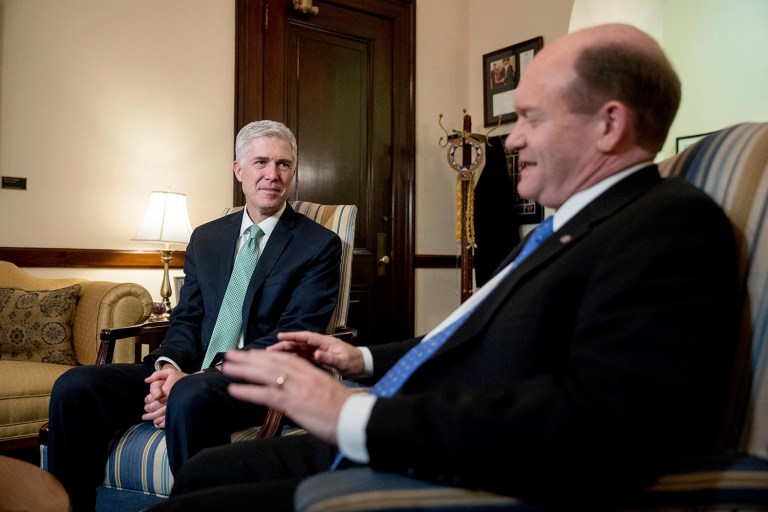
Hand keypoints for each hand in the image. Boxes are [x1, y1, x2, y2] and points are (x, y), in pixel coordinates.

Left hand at [142, 366, 187, 427]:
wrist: (197, 386)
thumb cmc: (182, 379)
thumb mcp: (170, 372)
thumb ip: (157, 375)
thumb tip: (146, 380)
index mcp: (166, 390)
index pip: (151, 398)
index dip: (147, 400)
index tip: (146, 401)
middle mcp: (168, 400)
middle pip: (153, 408)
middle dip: (147, 410)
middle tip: (145, 410)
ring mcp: (173, 408)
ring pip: (158, 415)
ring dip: (151, 417)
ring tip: (146, 418)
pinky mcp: (177, 413)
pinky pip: (166, 421)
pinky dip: (160, 423)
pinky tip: (156, 423)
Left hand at [223, 349, 354, 443]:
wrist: (355, 418)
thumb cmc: (344, 409)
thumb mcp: (326, 391)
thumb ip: (310, 387)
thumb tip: (297, 392)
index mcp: (311, 372)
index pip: (284, 358)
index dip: (265, 355)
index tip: (251, 353)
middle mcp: (302, 376)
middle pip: (271, 362)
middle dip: (248, 358)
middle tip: (230, 354)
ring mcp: (297, 388)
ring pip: (265, 373)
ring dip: (243, 370)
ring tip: (226, 367)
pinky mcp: (293, 402)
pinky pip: (266, 394)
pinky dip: (248, 391)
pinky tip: (234, 389)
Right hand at [269, 330, 365, 377]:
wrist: (362, 366)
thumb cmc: (354, 362)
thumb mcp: (342, 361)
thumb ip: (329, 358)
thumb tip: (316, 354)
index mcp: (325, 342)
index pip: (306, 337)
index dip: (292, 336)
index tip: (280, 336)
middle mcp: (320, 345)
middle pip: (299, 343)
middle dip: (284, 344)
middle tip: (270, 349)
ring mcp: (318, 351)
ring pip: (299, 350)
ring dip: (286, 351)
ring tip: (272, 355)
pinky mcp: (318, 358)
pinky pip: (303, 357)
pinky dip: (293, 358)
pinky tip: (284, 361)